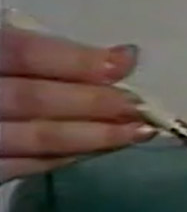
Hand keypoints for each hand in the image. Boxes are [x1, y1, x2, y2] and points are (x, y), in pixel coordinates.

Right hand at [0, 19, 153, 182]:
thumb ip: (28, 43)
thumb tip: (117, 58)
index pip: (23, 53)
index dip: (74, 60)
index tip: (124, 62)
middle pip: (32, 100)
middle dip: (92, 104)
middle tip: (141, 106)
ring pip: (32, 140)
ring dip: (91, 138)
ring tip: (137, 133)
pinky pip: (20, 167)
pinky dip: (63, 158)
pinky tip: (97, 150)